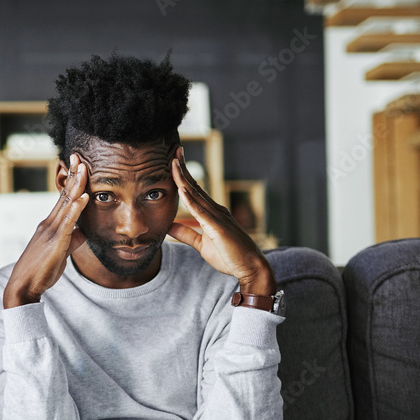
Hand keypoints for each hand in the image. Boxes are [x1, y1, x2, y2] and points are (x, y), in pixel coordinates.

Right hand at [3, 154, 88, 307]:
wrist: (23, 287)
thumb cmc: (41, 271)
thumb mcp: (61, 252)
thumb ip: (72, 240)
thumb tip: (84, 232)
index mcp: (50, 225)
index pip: (63, 198)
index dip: (72, 181)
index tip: (78, 165)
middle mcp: (49, 224)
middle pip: (64, 195)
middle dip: (73, 175)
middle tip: (78, 156)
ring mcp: (51, 232)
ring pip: (65, 204)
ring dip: (76, 185)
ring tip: (83, 168)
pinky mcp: (55, 243)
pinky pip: (67, 223)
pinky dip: (75, 209)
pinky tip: (83, 198)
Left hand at [167, 147, 274, 293]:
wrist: (250, 268)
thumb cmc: (230, 256)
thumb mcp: (201, 244)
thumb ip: (186, 234)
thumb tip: (169, 226)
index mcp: (212, 213)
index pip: (194, 190)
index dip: (183, 176)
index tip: (174, 162)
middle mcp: (215, 210)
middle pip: (195, 186)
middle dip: (183, 168)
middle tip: (174, 151)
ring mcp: (217, 217)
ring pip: (197, 194)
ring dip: (184, 178)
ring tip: (174, 162)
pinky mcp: (218, 227)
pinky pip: (201, 212)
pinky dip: (191, 200)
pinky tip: (182, 189)